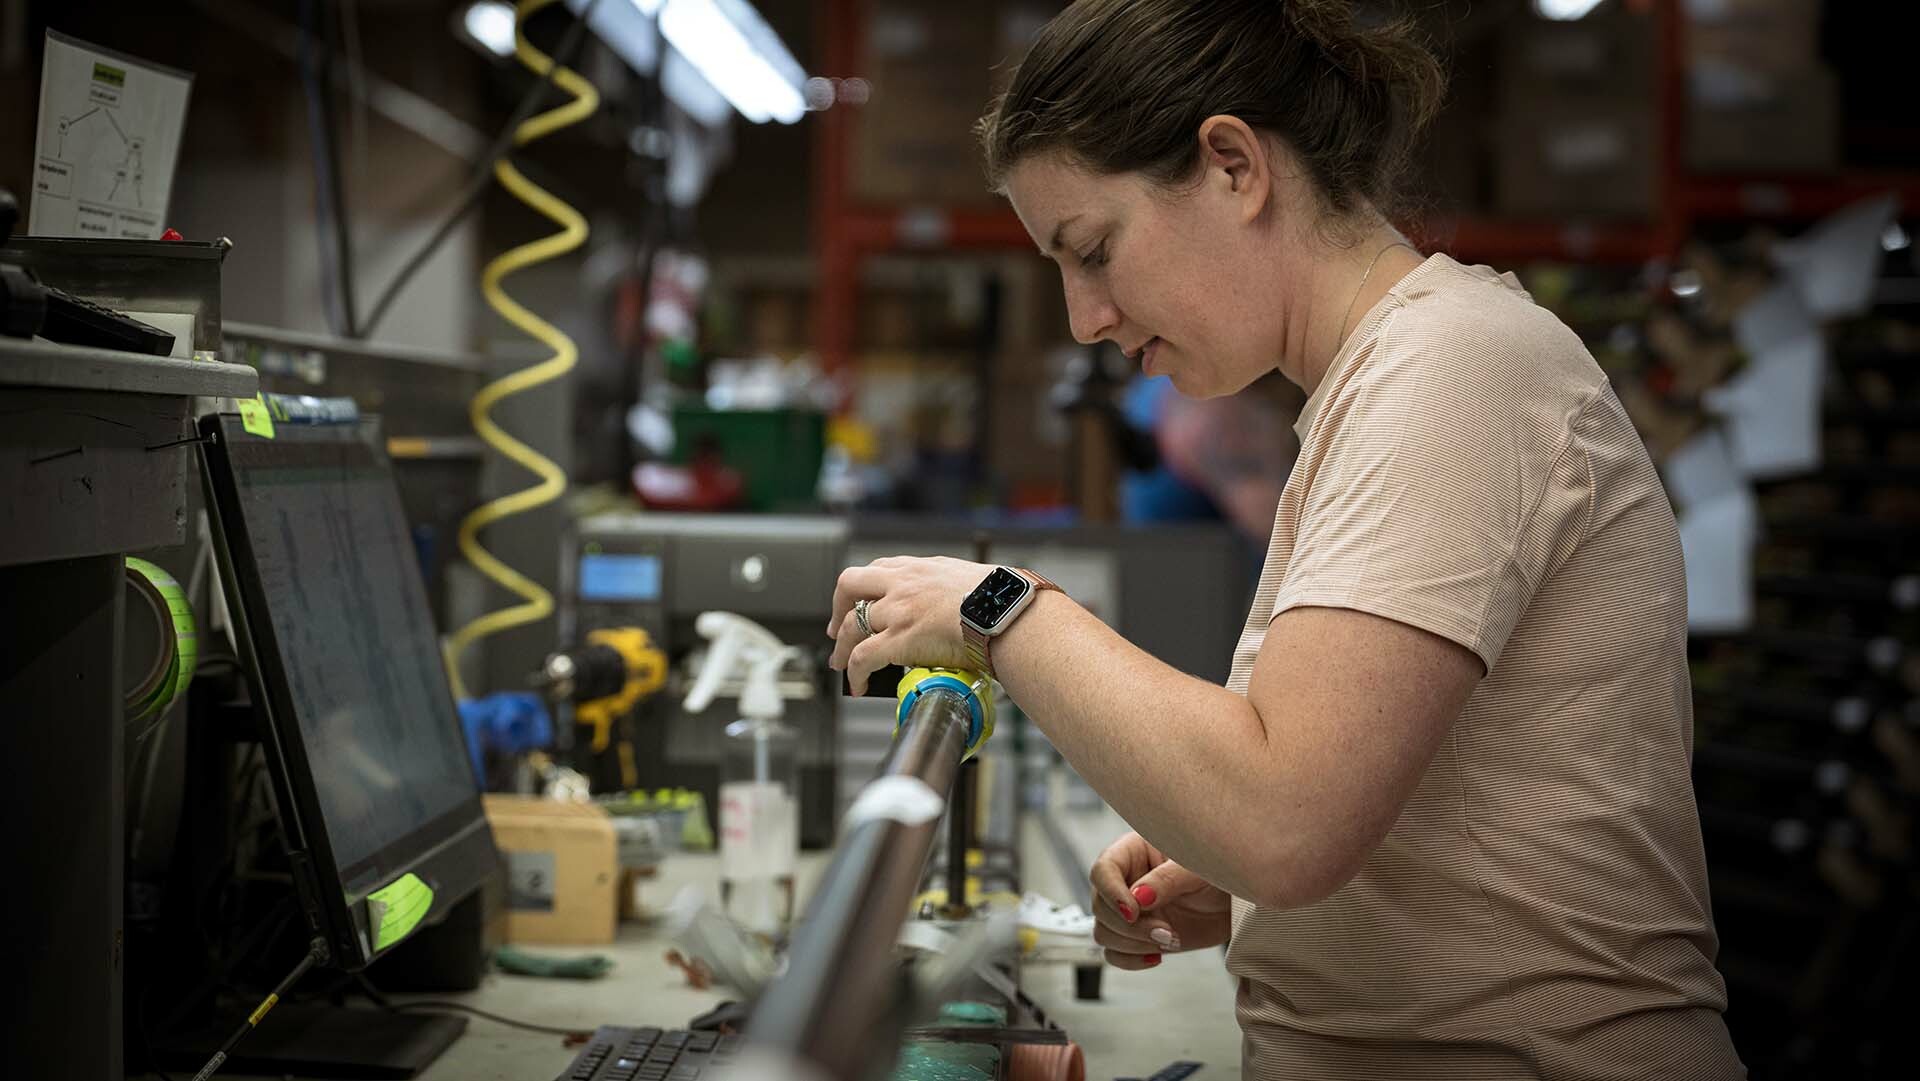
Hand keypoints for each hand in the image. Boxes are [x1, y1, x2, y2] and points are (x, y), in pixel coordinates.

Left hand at [826, 556, 991, 693]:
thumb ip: (950, 589)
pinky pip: (863, 657)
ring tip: (843, 665)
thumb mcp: (968, 579)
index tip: (860, 601)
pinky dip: (854, 673)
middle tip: (839, 630)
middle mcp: (902, 584)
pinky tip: (857, 685)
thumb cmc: (1000, 599)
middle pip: (850, 586)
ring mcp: (898, 610)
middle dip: (839, 609)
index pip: (879, 569)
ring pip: (851, 626)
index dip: (864, 588)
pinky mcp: (900, 638)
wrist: (1006, 610)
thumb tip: (961, 607)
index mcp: (919, 568)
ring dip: (843, 648)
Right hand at [1088, 831, 1231, 970]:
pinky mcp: (1137, 936)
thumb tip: (1139, 897)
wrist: (1233, 903)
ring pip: (1103, 932)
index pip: (1103, 870)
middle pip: (1100, 907)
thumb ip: (1166, 879)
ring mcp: (1129, 911)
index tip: (1134, 912)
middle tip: (1166, 930)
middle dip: (1131, 926)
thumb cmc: (1216, 873)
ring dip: (1133, 944)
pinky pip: (1115, 953)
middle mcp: (1124, 881)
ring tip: (1170, 939)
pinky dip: (1132, 960)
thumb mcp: (1194, 869)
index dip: (1111, 893)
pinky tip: (1157, 956)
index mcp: (1133, 853)